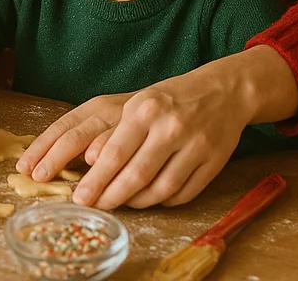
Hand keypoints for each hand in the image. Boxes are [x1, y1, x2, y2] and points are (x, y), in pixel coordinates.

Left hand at [17, 60, 258, 208]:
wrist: (221, 91)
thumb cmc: (166, 99)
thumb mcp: (137, 104)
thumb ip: (113, 130)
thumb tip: (85, 161)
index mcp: (144, 109)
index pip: (114, 151)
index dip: (94, 178)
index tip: (77, 195)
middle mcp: (169, 127)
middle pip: (135, 173)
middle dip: (109, 194)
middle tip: (90, 206)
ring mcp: (194, 146)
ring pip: (159, 189)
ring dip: (135, 202)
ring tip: (117, 204)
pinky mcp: (213, 163)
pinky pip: (183, 194)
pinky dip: (162, 202)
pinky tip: (147, 199)